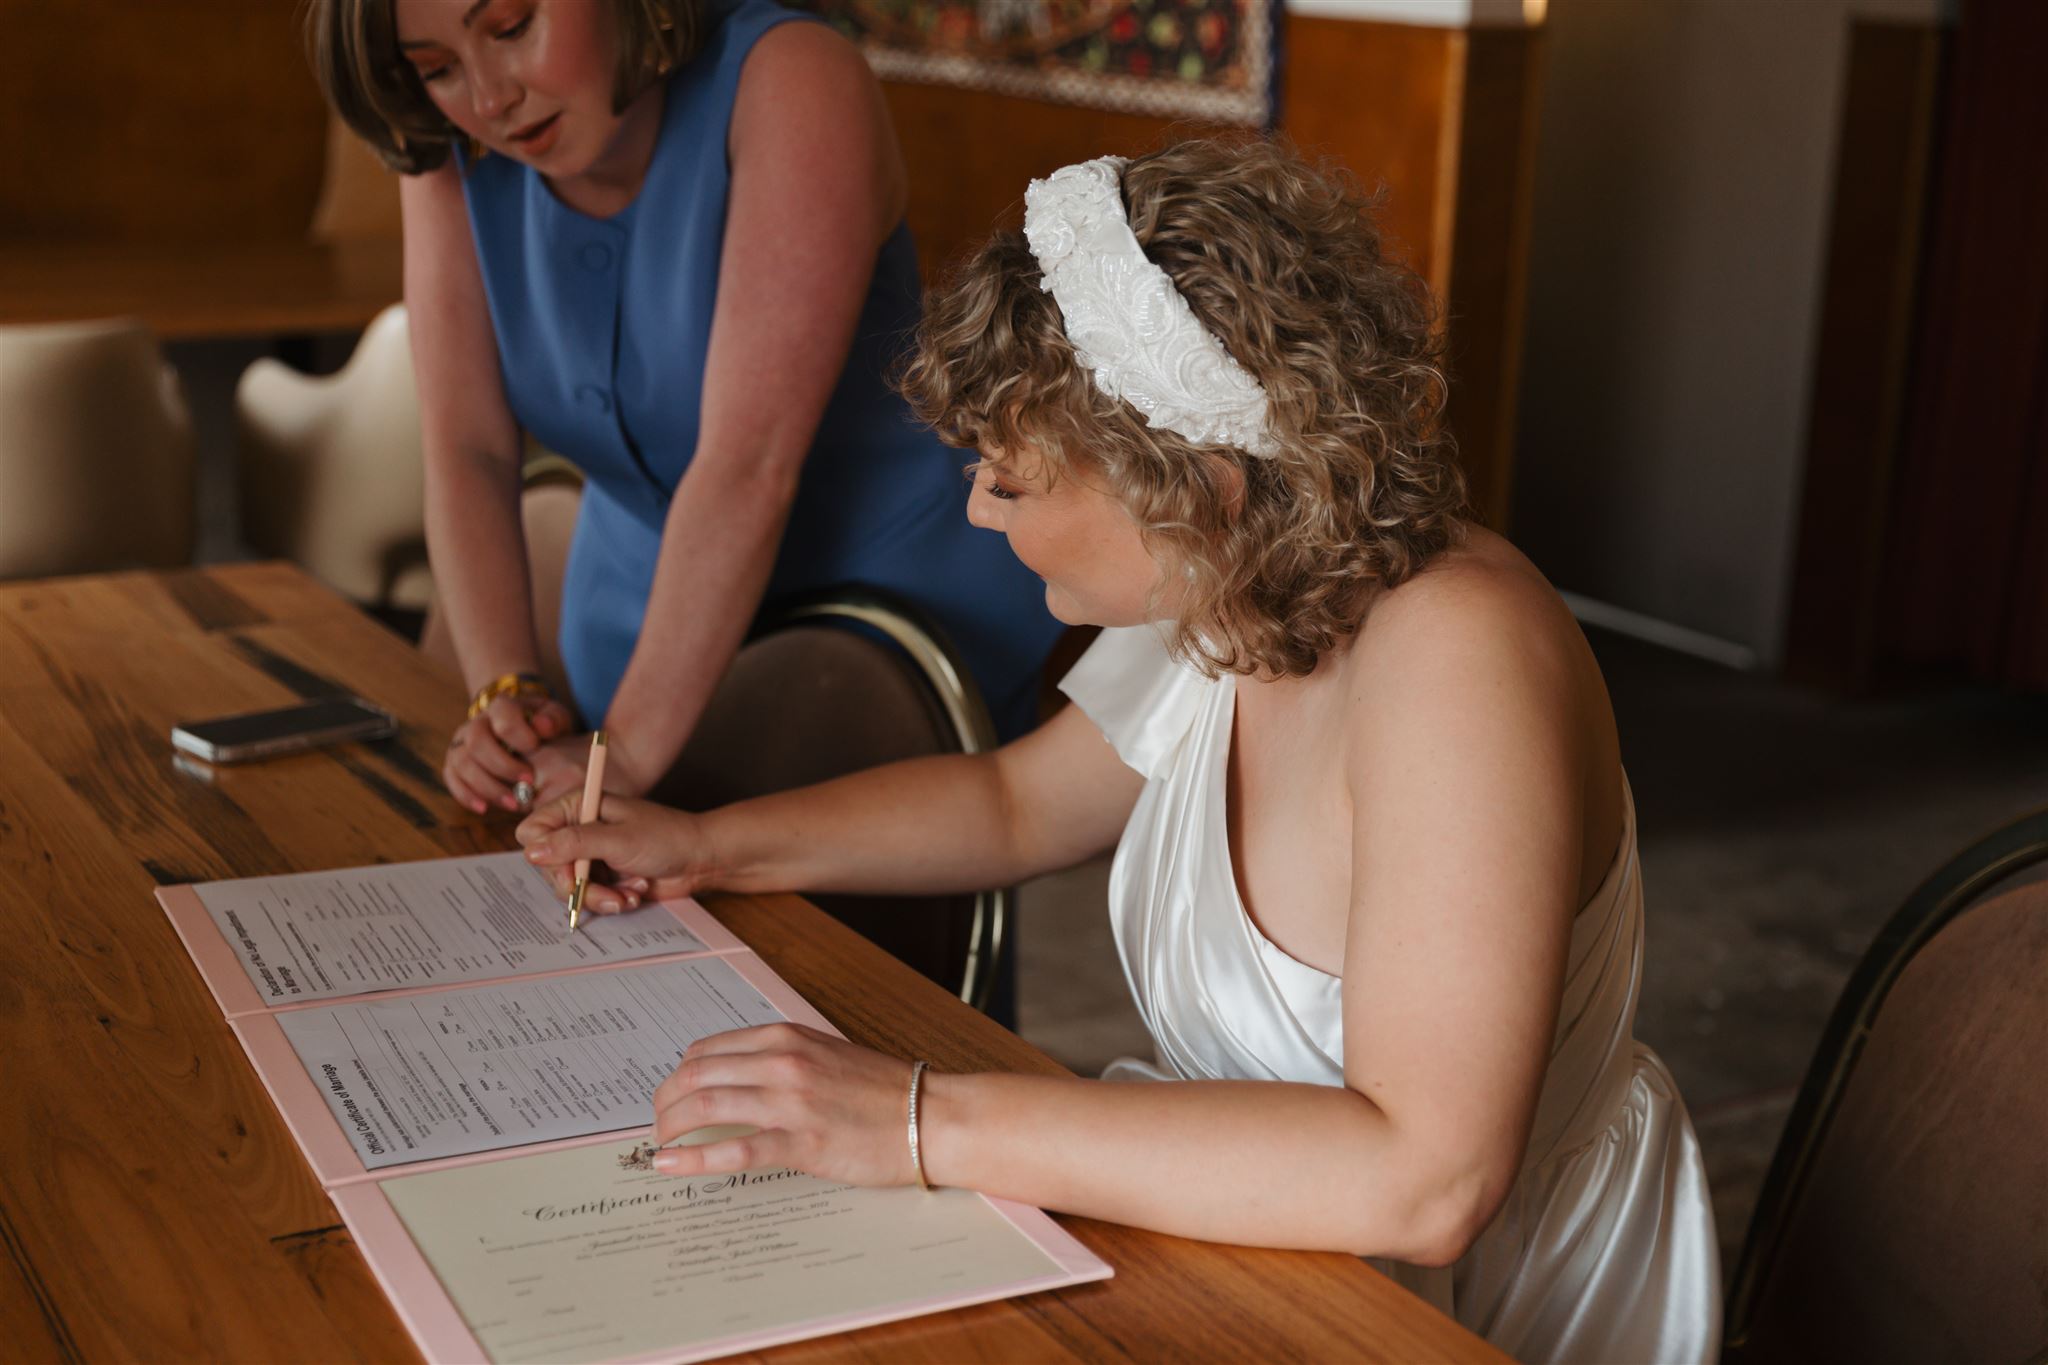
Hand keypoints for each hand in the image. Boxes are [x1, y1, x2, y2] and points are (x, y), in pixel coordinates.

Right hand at [443, 692, 574, 814]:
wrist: (520, 731)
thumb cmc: (541, 726)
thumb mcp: (555, 718)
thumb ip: (553, 719)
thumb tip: (542, 725)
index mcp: (501, 708)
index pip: (502, 717)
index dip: (517, 734)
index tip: (535, 747)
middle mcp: (476, 723)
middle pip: (477, 742)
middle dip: (503, 766)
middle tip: (528, 781)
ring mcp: (461, 743)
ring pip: (462, 763)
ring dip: (488, 787)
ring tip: (514, 803)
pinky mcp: (454, 763)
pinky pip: (451, 778)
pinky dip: (466, 795)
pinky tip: (484, 808)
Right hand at [515, 789, 711, 911]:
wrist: (700, 859)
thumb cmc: (667, 838)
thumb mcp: (618, 839)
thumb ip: (574, 844)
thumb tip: (531, 851)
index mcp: (578, 806)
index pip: (533, 830)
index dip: (543, 852)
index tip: (565, 868)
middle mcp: (578, 829)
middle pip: (547, 865)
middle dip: (575, 884)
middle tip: (601, 890)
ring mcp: (589, 855)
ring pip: (566, 887)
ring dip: (597, 896)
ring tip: (626, 895)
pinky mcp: (602, 877)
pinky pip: (588, 897)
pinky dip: (610, 900)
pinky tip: (633, 894)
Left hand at [647, 1024, 921, 1185]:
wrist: (932, 1115)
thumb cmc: (885, 1090)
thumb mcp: (827, 1055)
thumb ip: (783, 1059)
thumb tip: (739, 1078)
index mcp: (787, 1037)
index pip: (707, 1049)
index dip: (679, 1075)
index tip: (672, 1095)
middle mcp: (782, 1062)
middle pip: (695, 1075)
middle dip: (665, 1101)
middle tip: (658, 1124)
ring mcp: (790, 1102)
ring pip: (704, 1106)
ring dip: (669, 1127)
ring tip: (659, 1145)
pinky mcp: (801, 1143)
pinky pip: (733, 1149)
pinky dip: (692, 1159)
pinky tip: (669, 1166)